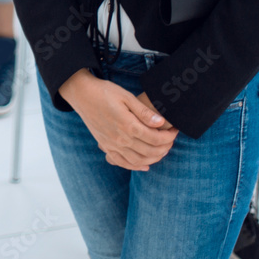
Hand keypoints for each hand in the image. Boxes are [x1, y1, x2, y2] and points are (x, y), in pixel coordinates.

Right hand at [59, 70, 177, 170]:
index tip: (175, 130)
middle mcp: (121, 139)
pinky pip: (123, 163)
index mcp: (128, 125)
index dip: (168, 137)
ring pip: (138, 160)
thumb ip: (144, 112)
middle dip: (165, 147)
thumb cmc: (105, 92)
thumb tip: (161, 122)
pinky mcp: (106, 147)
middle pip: (149, 151)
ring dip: (154, 158)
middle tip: (172, 139)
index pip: (155, 138)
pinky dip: (136, 167)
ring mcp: (112, 145)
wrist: (83, 95)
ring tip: (163, 149)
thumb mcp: (126, 96)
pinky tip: (145, 166)